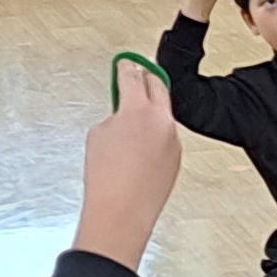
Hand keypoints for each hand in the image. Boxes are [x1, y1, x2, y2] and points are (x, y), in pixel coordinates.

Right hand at [77, 68, 183, 268]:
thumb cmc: (105, 177)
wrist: (122, 212)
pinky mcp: (177, 157)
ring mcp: (173, 139)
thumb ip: (115, 115)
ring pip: (163, 115)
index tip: (125, 64)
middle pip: (157, 87)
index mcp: (139, 109)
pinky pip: (166, 137)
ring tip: (134, 117)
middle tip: (138, 74)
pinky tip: (140, 148)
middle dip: (146, 78)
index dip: (126, 68)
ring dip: (151, 110)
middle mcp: (162, 120)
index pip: (132, 77)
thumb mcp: (99, 135)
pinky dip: (155, 135)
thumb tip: (124, 113)